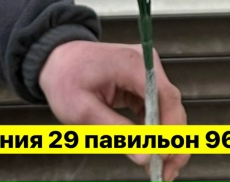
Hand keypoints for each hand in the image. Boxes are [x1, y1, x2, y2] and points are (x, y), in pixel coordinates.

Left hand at [39, 40, 188, 181]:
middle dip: (172, 140)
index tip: (165, 157)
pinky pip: (155, 108)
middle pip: (171, 104)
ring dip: (165, 139)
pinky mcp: (140, 81)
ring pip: (167, 109)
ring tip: (160, 169)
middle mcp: (145, 64)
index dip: (171, 128)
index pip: (165, 96)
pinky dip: (154, 131)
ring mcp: (145, 71)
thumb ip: (115, 132)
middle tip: (166, 173)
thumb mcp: (82, 110)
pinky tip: (149, 151)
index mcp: (132, 64)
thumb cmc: (65, 78)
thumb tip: (145, 156)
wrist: (56, 59)